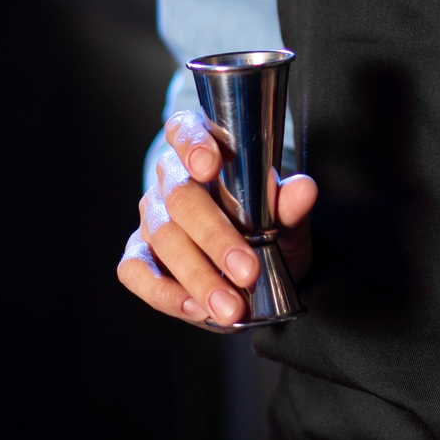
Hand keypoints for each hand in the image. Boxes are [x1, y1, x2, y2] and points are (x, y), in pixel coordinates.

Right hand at [117, 109, 317, 327]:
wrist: (254, 271)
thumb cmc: (266, 228)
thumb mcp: (286, 218)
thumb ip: (291, 205)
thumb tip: (304, 189)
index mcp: (203, 150)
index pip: (185, 130)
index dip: (193, 143)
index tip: (210, 165)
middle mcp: (171, 180)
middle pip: (181, 197)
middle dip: (215, 236)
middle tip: (247, 270)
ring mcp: (152, 217)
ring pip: (163, 237)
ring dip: (198, 276)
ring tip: (231, 306)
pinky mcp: (138, 255)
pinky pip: (136, 271)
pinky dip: (165, 293)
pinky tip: (196, 309)